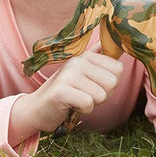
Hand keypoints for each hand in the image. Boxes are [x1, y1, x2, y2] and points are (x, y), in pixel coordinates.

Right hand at [9, 51, 123, 142]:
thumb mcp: (83, 73)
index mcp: (86, 56)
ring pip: (102, 95)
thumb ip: (99, 59)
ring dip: (91, 103)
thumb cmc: (66, 92)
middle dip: (102, 95)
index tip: (93, 86)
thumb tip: (118, 46)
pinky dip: (83, 110)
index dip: (110, 83)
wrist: (36, 108)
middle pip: (112, 82)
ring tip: (76, 99)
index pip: (118, 68)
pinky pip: (88, 103)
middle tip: (84, 95)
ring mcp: (68, 74)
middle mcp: (77, 61)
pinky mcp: (61, 91)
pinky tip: (71, 106)